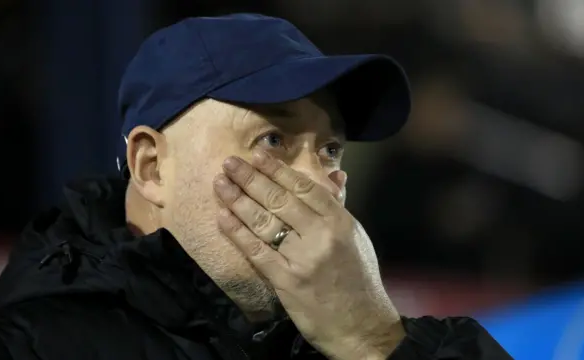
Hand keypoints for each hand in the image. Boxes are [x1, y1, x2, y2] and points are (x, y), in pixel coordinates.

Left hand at [213, 151, 404, 359]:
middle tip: (229, 163)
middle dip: (251, 178)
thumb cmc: (358, 279)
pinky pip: (256, 251)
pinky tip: (222, 216)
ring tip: (220, 184)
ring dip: (238, 200)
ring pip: (264, 221)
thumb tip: (333, 176)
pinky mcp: (285, 280)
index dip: (277, 169)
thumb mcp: (355, 238)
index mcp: (339, 221)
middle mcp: (320, 234)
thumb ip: (338, 207)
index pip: (304, 187)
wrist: (362, 325)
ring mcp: (301, 257)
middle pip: (279, 200)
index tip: (257, 155)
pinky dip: (237, 232)